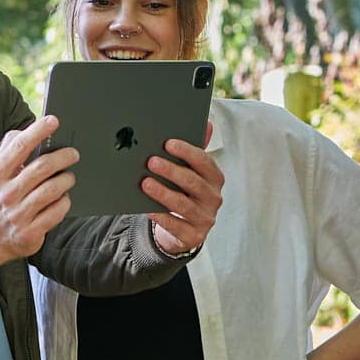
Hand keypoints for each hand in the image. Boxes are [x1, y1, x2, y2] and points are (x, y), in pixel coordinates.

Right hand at [0, 116, 78, 275]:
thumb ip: (9, 150)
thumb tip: (27, 129)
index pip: (18, 147)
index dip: (37, 131)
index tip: (53, 120)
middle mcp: (6, 194)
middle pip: (42, 168)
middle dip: (63, 157)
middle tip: (73, 153)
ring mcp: (18, 215)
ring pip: (52, 190)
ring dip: (66, 180)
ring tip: (69, 176)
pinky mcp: (29, 233)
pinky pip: (57, 212)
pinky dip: (64, 202)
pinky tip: (64, 198)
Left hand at [142, 121, 223, 256]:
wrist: (184, 229)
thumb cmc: (185, 193)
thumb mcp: (192, 172)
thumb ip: (195, 150)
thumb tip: (207, 123)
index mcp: (215, 178)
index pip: (204, 162)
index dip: (187, 152)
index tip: (168, 143)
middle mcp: (214, 198)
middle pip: (192, 182)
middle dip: (171, 170)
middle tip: (151, 161)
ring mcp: (205, 218)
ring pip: (182, 204)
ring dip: (163, 192)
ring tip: (145, 183)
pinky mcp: (194, 236)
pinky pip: (175, 225)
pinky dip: (160, 215)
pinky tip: (146, 207)